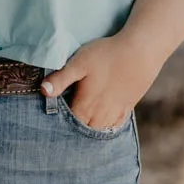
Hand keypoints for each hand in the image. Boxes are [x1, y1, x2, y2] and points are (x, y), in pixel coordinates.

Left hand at [40, 33, 161, 130]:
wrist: (141, 52)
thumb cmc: (106, 55)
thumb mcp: (78, 63)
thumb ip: (60, 79)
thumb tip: (43, 91)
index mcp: (84, 108)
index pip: (66, 125)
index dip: (59, 123)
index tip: (52, 118)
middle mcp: (99, 116)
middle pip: (82, 131)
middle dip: (73, 129)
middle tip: (66, 121)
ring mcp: (114, 113)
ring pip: (98, 130)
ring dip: (90, 128)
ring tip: (82, 123)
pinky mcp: (126, 108)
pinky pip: (114, 126)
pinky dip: (106, 126)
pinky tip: (102, 122)